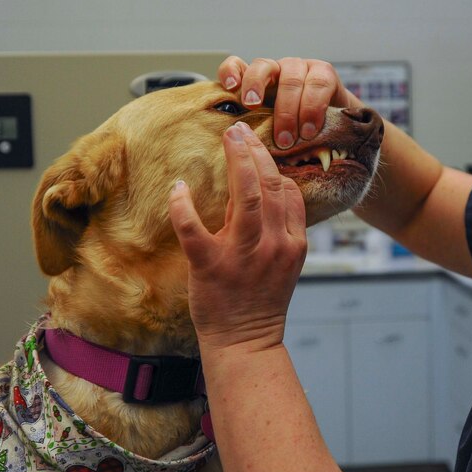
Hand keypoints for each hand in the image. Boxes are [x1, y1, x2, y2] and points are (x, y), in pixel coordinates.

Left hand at [168, 121, 307, 352]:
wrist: (245, 343)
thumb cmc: (261, 301)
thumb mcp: (285, 264)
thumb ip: (280, 229)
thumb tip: (266, 189)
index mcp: (293, 243)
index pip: (289, 191)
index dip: (273, 162)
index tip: (257, 144)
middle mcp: (272, 245)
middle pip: (269, 184)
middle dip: (254, 151)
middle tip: (239, 128)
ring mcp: (242, 256)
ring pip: (243, 197)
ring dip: (235, 161)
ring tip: (227, 137)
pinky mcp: (211, 267)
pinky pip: (194, 229)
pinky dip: (183, 205)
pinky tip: (178, 188)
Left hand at [218, 56, 362, 150]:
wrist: (336, 126)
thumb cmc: (296, 130)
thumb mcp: (270, 128)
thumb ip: (254, 126)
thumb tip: (237, 140)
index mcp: (258, 81)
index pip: (237, 65)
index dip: (231, 71)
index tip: (230, 87)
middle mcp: (277, 69)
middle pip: (263, 67)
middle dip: (258, 90)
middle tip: (253, 111)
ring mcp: (301, 67)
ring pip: (291, 79)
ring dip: (289, 111)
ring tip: (288, 139)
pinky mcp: (324, 72)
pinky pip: (318, 84)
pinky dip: (313, 108)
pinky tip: (310, 128)